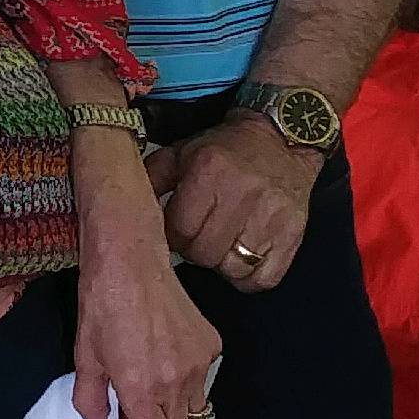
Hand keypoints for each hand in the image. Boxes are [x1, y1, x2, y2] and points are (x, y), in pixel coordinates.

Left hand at [74, 218, 223, 418]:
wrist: (131, 259)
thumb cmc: (100, 306)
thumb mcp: (84, 355)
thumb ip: (91, 400)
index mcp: (140, 390)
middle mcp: (175, 383)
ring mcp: (198, 364)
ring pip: (197, 412)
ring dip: (179, 416)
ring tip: (156, 394)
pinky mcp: (212, 346)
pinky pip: (205, 380)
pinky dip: (188, 383)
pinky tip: (168, 360)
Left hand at [149, 116, 321, 291]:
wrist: (282, 140)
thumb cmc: (225, 150)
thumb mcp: (181, 152)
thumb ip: (151, 176)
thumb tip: (126, 205)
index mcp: (208, 170)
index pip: (180, 229)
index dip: (172, 236)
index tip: (174, 230)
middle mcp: (242, 194)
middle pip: (205, 252)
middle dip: (194, 250)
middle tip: (197, 237)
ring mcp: (271, 217)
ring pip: (232, 268)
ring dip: (220, 263)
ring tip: (219, 245)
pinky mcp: (293, 235)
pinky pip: (263, 278)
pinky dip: (248, 276)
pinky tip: (241, 257)